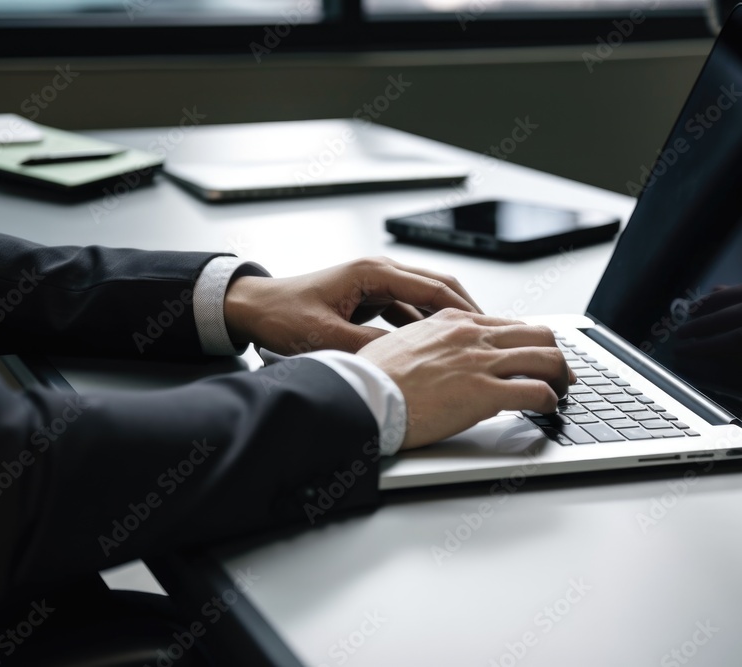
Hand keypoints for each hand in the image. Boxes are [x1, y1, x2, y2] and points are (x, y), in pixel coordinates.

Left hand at [224, 257, 481, 354]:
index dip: (462, 308)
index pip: (431, 286)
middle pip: (435, 287)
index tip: (484, 326)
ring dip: (444, 319)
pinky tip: (434, 346)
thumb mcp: (326, 337)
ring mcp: (373, 284)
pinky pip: (405, 310)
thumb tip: (404, 361)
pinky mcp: (367, 299)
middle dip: (464, 310)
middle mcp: (376, 272)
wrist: (253, 308)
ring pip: (422, 299)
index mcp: (371, 272)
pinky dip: (422, 325)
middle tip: (488, 333)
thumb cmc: (281, 314)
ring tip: (467, 342)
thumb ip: (368, 348)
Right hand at [356, 310, 574, 448]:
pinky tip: (547, 410)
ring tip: (560, 394)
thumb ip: (426, 344)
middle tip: (560, 375)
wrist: (360, 396)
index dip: (529, 342)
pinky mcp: (485, 393)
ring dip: (561, 378)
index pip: (508, 324)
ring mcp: (480, 362)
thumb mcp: (401, 344)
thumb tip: (433, 357)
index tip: (534, 357)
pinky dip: (550, 401)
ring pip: (548, 359)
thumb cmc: (370, 377)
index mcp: (452, 321)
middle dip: (556, 356)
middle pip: (538, 335)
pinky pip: (536, 392)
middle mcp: (472, 335)